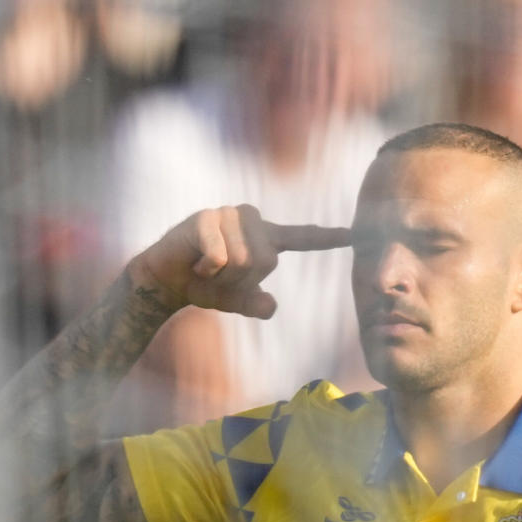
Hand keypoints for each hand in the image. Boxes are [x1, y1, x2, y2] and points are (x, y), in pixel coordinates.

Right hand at [127, 204, 349, 319]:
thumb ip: (257, 305)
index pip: (304, 237)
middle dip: (241, 280)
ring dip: (223, 275)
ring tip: (207, 267)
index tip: (355, 234)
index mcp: (266, 239)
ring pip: (244, 259)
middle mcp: (251, 221)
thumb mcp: (237, 302)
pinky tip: (196, 262)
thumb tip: (270, 306)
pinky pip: (220, 257)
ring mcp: (228, 215)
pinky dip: (208, 270)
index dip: (328, 237)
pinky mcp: (206, 218)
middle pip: (266, 261)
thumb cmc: (206, 286)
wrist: (166, 281)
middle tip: (220, 275)